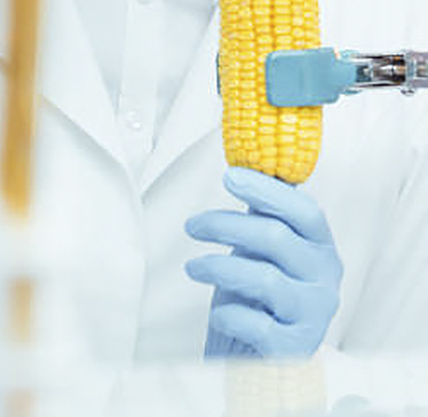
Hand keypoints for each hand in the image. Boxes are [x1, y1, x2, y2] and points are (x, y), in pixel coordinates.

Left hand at [184, 167, 341, 357]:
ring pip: (265, 279)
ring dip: (219, 267)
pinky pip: (258, 325)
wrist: (263, 354)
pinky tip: (219, 313)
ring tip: (193, 267)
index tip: (229, 177)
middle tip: (192, 225)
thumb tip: (242, 163)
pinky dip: (231, 315)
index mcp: (320, 247)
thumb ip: (262, 212)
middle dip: (225, 225)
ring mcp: (314, 315)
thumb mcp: (264, 247)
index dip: (266, 190)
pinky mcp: (294, 350)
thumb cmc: (261, 293)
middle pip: (276, 237)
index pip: (304, 210)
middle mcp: (325, 278)